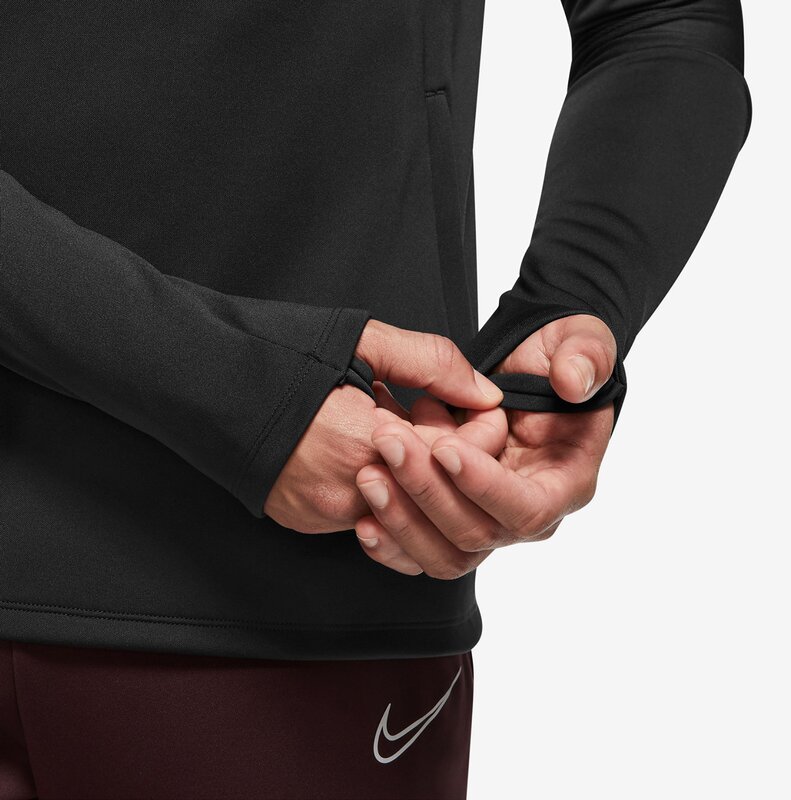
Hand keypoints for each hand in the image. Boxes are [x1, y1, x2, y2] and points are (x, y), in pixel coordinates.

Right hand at [263, 319, 503, 531]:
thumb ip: (432, 363)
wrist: (199, 383)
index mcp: (366, 441)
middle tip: (435, 411)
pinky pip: (365, 510)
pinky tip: (364, 441)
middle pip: (433, 488)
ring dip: (414, 468)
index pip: (456, 460)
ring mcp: (325, 512)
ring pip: (402, 503)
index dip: (480, 436)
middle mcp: (348, 490)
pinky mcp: (307, 520)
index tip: (479, 412)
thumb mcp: (362, 340)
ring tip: (394, 422)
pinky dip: (380, 481)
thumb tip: (486, 394)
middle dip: (450, 452)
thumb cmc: (276, 353)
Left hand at [354, 313, 616, 576]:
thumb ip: (585, 356)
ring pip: (446, 551)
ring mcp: (491, 522)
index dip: (483, 484)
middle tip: (390, 442)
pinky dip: (393, 543)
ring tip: (370, 473)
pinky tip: (364, 519)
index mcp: (567, 481)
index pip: (527, 507)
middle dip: (428, 491)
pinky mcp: (457, 522)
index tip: (444, 447)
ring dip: (403, 518)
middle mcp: (528, 511)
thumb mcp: (580, 343)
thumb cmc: (558, 359)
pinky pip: (423, 552)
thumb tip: (572, 383)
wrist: (526, 370)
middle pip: (478, 532)